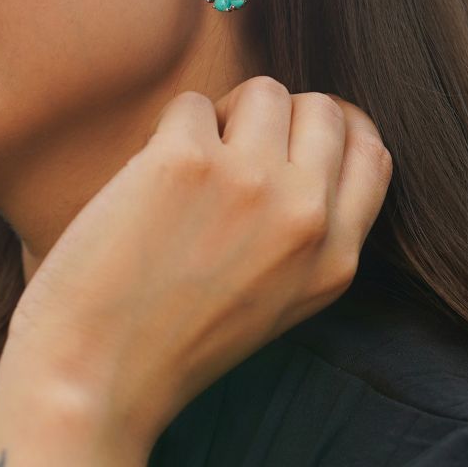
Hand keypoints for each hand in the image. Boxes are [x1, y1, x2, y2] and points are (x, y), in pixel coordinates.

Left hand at [2, 77, 392, 454]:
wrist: (95, 375)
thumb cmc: (177, 337)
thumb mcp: (281, 298)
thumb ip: (311, 229)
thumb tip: (308, 140)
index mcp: (336, 259)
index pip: (371, 153)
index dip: (334, 128)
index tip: (294, 130)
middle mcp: (305, 217)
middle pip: (322, 109)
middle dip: (278, 115)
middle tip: (232, 148)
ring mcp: (250, 182)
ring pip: (263, 91)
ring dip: (224, 114)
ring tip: (191, 159)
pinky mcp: (186, 161)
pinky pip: (192, 103)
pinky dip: (167, 128)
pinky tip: (148, 175)